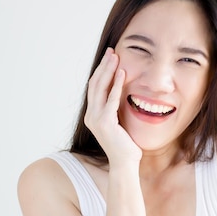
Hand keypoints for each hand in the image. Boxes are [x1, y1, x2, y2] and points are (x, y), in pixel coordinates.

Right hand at [84, 48, 141, 167]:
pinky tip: (122, 73)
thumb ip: (116, 110)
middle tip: (112, 51)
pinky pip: (111, 99)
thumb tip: (121, 95)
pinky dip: (116, 85)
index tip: (109, 58)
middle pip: (95, 84)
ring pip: (100, 88)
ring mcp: (96, 119)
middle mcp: (91, 115)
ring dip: (108, 71)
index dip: (101, 71)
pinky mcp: (106, 122)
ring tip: (116, 57)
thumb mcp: (119, 123)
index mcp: (92, 115)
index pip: (95, 88)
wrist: (125, 163)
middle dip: (104, 66)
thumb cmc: (125, 145)